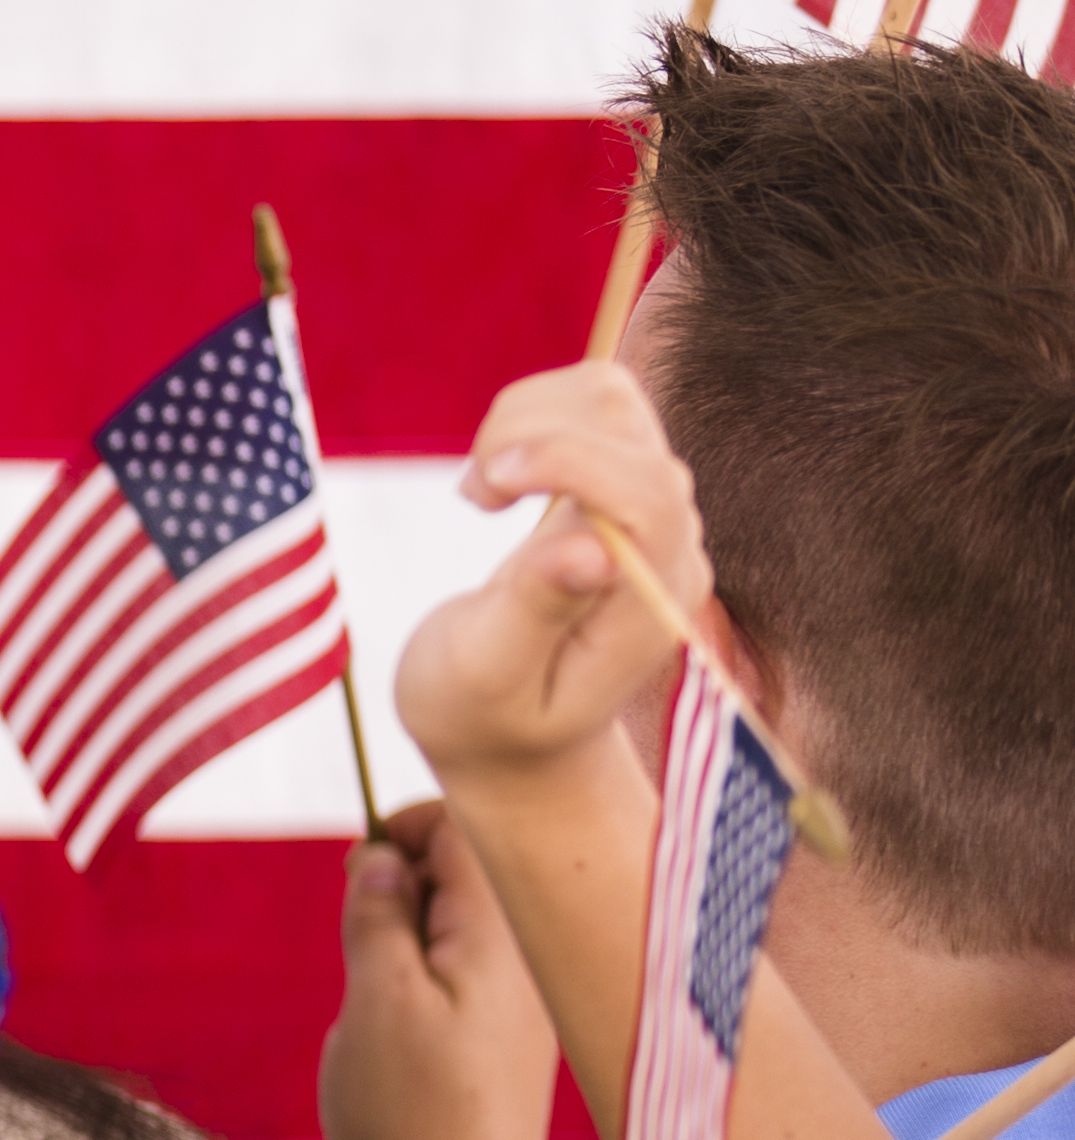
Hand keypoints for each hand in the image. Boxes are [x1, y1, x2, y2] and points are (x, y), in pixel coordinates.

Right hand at [320, 803, 558, 1139]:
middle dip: (398, 886)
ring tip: (378, 996)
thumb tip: (378, 858)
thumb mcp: (374, 998)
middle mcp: (526, 959)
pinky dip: (420, 979)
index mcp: (500, 936)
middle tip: (361, 940)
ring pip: (457, 924)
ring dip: (403, 937)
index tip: (357, 873)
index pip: (465, 828)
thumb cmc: (412, 1107)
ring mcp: (522, 1000)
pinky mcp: (509, 1036)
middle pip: (464, 871)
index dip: (403, 828)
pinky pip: (463, 972)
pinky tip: (400, 1030)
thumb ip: (377, 914)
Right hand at [391, 362, 701, 800]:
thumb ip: (537, 610)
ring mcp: (649, 516)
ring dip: (530, 417)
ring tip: (484, 484)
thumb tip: (594, 550)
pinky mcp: (619, 489)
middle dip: (533, 437)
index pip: (647, 491)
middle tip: (472, 498)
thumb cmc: (484, 715)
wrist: (510, 738)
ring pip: (611, 401)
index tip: (483, 482)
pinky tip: (501, 472)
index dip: (568, 460)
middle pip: (627, 432)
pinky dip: (533, 414)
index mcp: (648, 605)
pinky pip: (593, 407)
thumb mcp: (487, 677)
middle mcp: (667, 551)